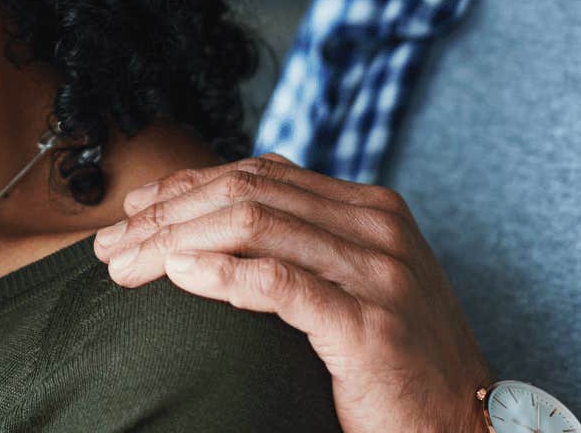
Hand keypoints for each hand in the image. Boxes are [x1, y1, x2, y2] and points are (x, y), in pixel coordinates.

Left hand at [92, 153, 490, 432]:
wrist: (468, 429)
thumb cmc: (398, 366)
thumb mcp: (354, 286)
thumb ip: (302, 247)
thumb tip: (207, 225)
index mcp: (371, 209)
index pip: (260, 173)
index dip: (188, 186)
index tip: (135, 211)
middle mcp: (377, 228)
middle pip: (246, 194)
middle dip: (168, 215)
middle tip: (112, 245)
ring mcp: (378, 273)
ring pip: (253, 226)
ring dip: (174, 242)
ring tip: (127, 264)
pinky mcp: (369, 325)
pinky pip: (279, 282)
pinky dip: (220, 274)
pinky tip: (179, 277)